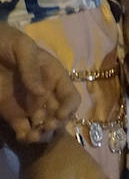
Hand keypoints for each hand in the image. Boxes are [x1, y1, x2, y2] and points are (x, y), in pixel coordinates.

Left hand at [0, 25, 78, 142]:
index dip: (69, 107)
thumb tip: (42, 92)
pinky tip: (23, 137)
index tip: (59, 115)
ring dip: (43, 135)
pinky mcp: (13, 114)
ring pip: (44, 126)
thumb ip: (31, 67)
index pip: (70, 96)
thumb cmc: (7, 42)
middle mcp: (46, 93)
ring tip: (33, 136)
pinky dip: (26, 137)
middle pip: (60, 115)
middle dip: (56, 124)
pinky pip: (24, 130)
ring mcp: (30, 105)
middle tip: (45, 127)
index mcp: (54, 76)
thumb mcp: (22, 47)